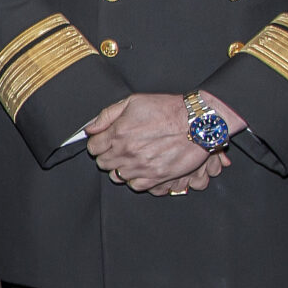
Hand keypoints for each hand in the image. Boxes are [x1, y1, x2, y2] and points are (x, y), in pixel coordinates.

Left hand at [83, 93, 244, 192]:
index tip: (105, 142)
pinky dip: (135, 179)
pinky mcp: (156, 177)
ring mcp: (141, 166)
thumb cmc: (167, 109)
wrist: (196, 122)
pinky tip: (141, 168)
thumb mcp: (133, 102)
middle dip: (108, 156)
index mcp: (118, 132)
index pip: (93, 147)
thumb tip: (90, 129)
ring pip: (117, 176)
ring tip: (132, 158)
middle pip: (103, 163)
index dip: (98, 144)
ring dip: (121, 168)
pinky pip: (135, 186)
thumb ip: (107, 115)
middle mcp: (126, 151)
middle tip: (119, 149)